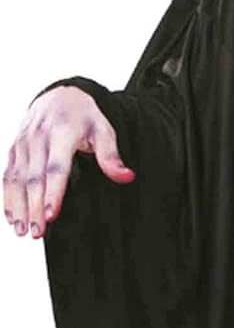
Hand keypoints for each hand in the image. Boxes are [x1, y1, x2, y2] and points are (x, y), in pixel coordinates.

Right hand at [3, 85, 134, 240]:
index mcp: (62, 131)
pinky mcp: (14, 149)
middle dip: (33, 206)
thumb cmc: (86, 116)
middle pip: (34, 177)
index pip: (56, 167)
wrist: (61, 94)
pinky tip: (13, 218)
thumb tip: (127, 176)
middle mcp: (38, 137)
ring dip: (18, 206)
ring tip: (23, 231)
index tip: (51, 215)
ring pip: (17, 179)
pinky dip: (8, 198)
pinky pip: (7, 175)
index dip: (53, 192)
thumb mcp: (104, 130)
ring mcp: (23, 143)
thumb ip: (111, 156)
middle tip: (38, 232)